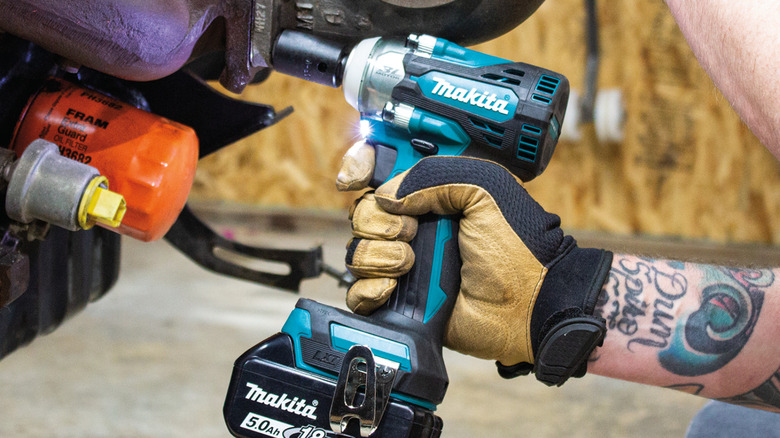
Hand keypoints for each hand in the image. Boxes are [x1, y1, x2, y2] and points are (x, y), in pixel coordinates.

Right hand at [337, 142, 612, 384]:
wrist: (527, 304)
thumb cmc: (516, 245)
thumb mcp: (485, 187)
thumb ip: (434, 176)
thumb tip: (387, 199)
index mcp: (432, 193)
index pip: (381, 170)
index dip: (360, 168)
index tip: (353, 179)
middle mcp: (414, 225)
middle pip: (362, 212)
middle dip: (378, 221)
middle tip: (412, 231)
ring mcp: (404, 264)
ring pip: (357, 251)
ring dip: (378, 255)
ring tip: (411, 264)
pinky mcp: (399, 301)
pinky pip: (356, 293)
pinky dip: (367, 289)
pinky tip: (391, 288)